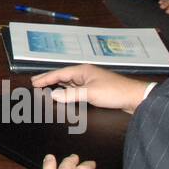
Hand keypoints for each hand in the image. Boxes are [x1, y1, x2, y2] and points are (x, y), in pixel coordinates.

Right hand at [31, 63, 149, 113]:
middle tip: (35, 82)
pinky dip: (66, 91)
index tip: (34, 82)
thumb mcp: (90, 94)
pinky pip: (75, 89)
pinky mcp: (95, 90)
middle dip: (49, 79)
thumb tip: (53, 96)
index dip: (45, 78)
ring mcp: (90, 81)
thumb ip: (71, 95)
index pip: (59, 73)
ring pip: (69, 82)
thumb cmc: (114, 92)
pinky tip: (63, 94)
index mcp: (83, 70)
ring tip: (45, 87)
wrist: (135, 98)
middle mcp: (85, 74)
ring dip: (57, 85)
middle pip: (63, 76)